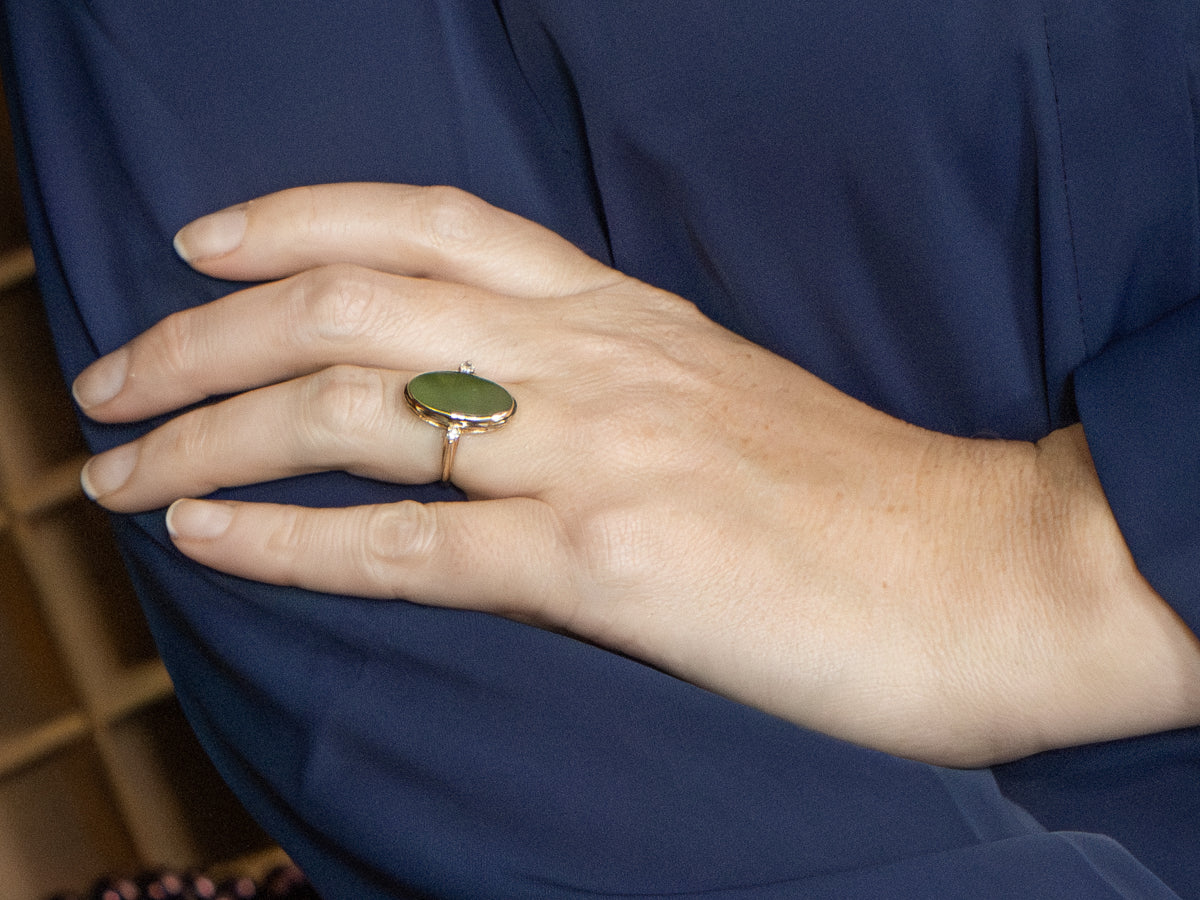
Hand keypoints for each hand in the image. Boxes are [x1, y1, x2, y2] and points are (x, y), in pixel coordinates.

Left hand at [75, 184, 1199, 765]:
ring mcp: (597, 453)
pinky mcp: (610, 562)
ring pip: (354, 408)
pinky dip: (290, 538)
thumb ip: (600, 387)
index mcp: (623, 313)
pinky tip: (203, 534)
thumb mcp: (715, 401)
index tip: (201, 243)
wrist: (983, 568)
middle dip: (201, 333)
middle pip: (352, 301)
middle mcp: (595, 360)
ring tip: (111, 466)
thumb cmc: (854, 498)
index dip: (295, 215)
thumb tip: (488, 416)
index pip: (429, 221)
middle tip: (106, 375)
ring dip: (206, 429)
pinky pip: (411, 545)